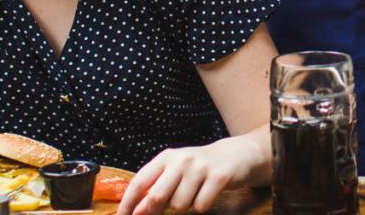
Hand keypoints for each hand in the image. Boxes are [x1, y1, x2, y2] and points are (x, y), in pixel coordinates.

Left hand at [118, 133, 267, 214]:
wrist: (236, 155)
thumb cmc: (199, 168)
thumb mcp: (175, 171)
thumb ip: (155, 187)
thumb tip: (136, 211)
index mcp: (166, 157)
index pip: (140, 182)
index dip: (128, 203)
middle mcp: (181, 160)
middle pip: (157, 196)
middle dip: (154, 212)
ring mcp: (200, 168)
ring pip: (180, 205)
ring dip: (184, 208)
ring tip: (193, 195)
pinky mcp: (218, 177)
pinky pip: (200, 206)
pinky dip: (201, 207)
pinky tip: (206, 195)